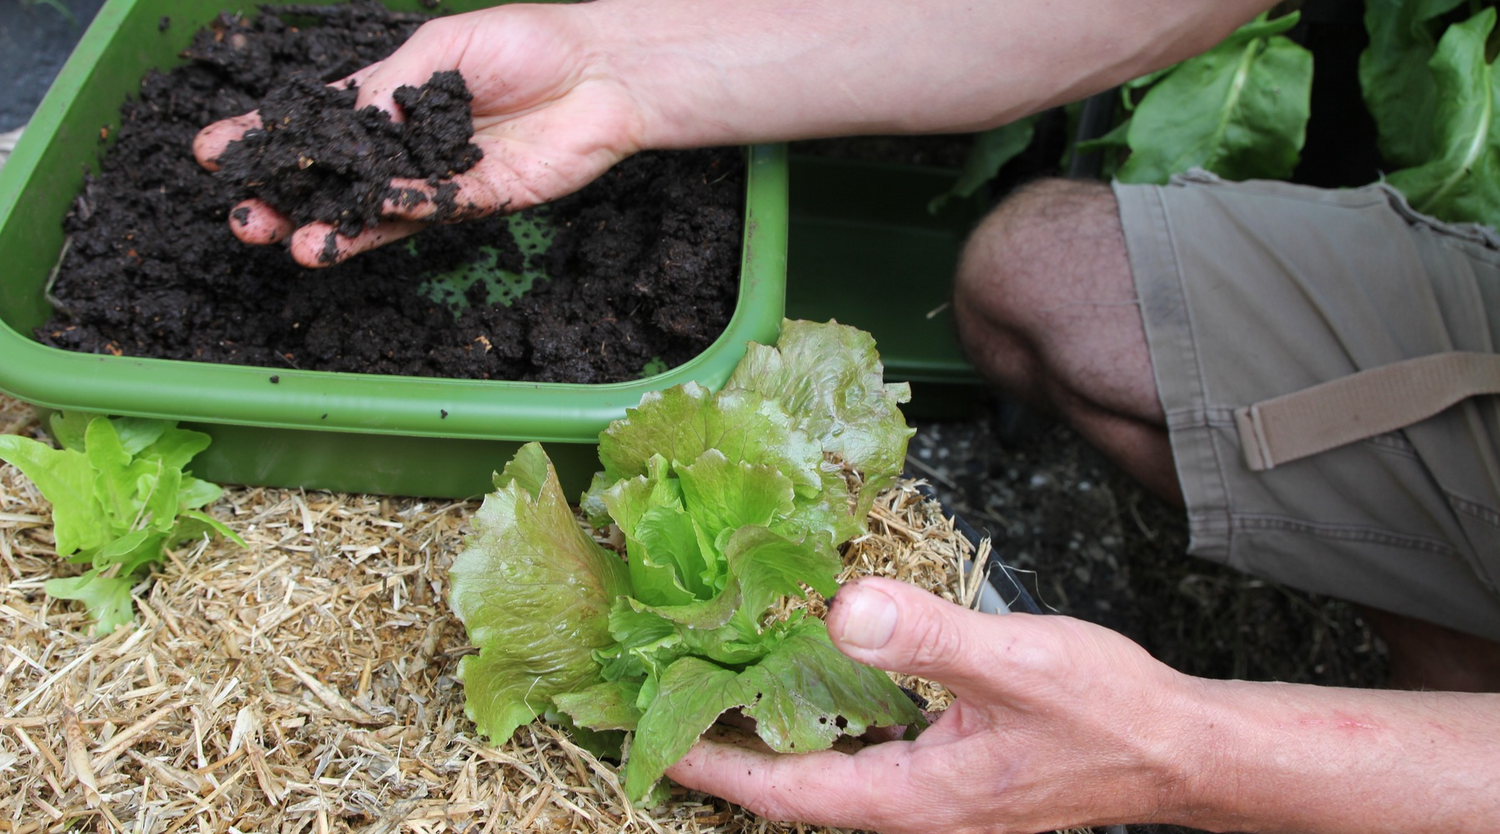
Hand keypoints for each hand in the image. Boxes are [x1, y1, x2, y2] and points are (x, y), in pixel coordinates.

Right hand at [193, 3, 641, 266]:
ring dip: (335, 229)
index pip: (316, 125)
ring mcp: (441, 179)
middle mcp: (407, 148)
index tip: (210, 152)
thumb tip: (346, 117)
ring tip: (294, 242)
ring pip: (377, 212)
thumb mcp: (441, 49)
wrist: (600, 70)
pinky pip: (434, 209)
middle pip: (336, 182)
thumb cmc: (524, 44)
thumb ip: (391, 86)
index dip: (265, 140)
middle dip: (286, 201)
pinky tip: (368, 210)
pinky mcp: (481, 200)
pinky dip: (401, 208)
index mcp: (388, 102)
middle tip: (243, 218)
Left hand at [665, 577, 1200, 832]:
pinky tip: (810, 684)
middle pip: (792, 792)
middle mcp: (910, 812)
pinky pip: (862, 757)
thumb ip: (928, 638)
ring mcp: (930, 801)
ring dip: (770, 739)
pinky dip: (822, 724)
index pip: (783, 793)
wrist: (1176, 750)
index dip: (711, 765)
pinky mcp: (948, 778)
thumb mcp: (1016, 663)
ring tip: (718, 689)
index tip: (649, 734)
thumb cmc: (1108, 715)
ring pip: (825, 775)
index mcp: (910, 799)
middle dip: (726, 753)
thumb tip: (842, 608)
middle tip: (666, 701)